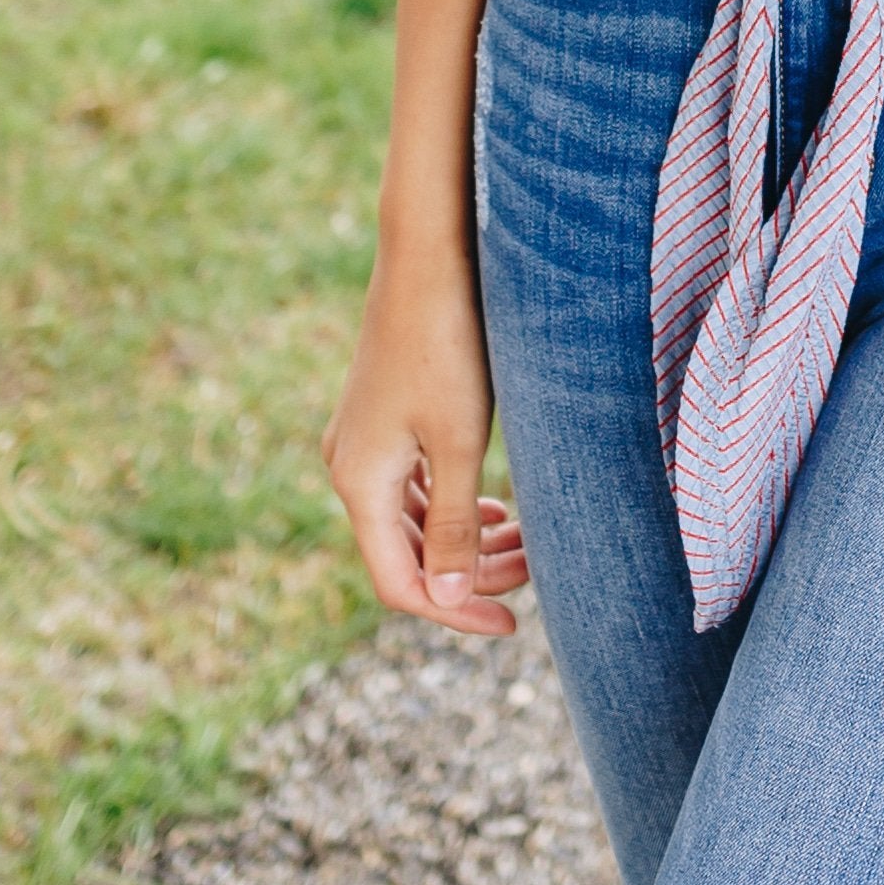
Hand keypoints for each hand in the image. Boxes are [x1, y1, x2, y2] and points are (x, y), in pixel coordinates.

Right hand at [323, 252, 528, 636]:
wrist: (428, 258)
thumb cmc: (446, 345)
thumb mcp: (458, 442)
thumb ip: (454, 525)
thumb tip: (449, 596)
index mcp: (359, 483)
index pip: (400, 583)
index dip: (454, 613)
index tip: (511, 626)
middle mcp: (349, 468)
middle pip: (407, 555)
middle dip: (470, 574)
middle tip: (534, 572)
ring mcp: (362, 443)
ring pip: (414, 520)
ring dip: (466, 540)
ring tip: (525, 540)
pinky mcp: (382, 420)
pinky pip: (413, 487)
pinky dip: (454, 505)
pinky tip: (496, 505)